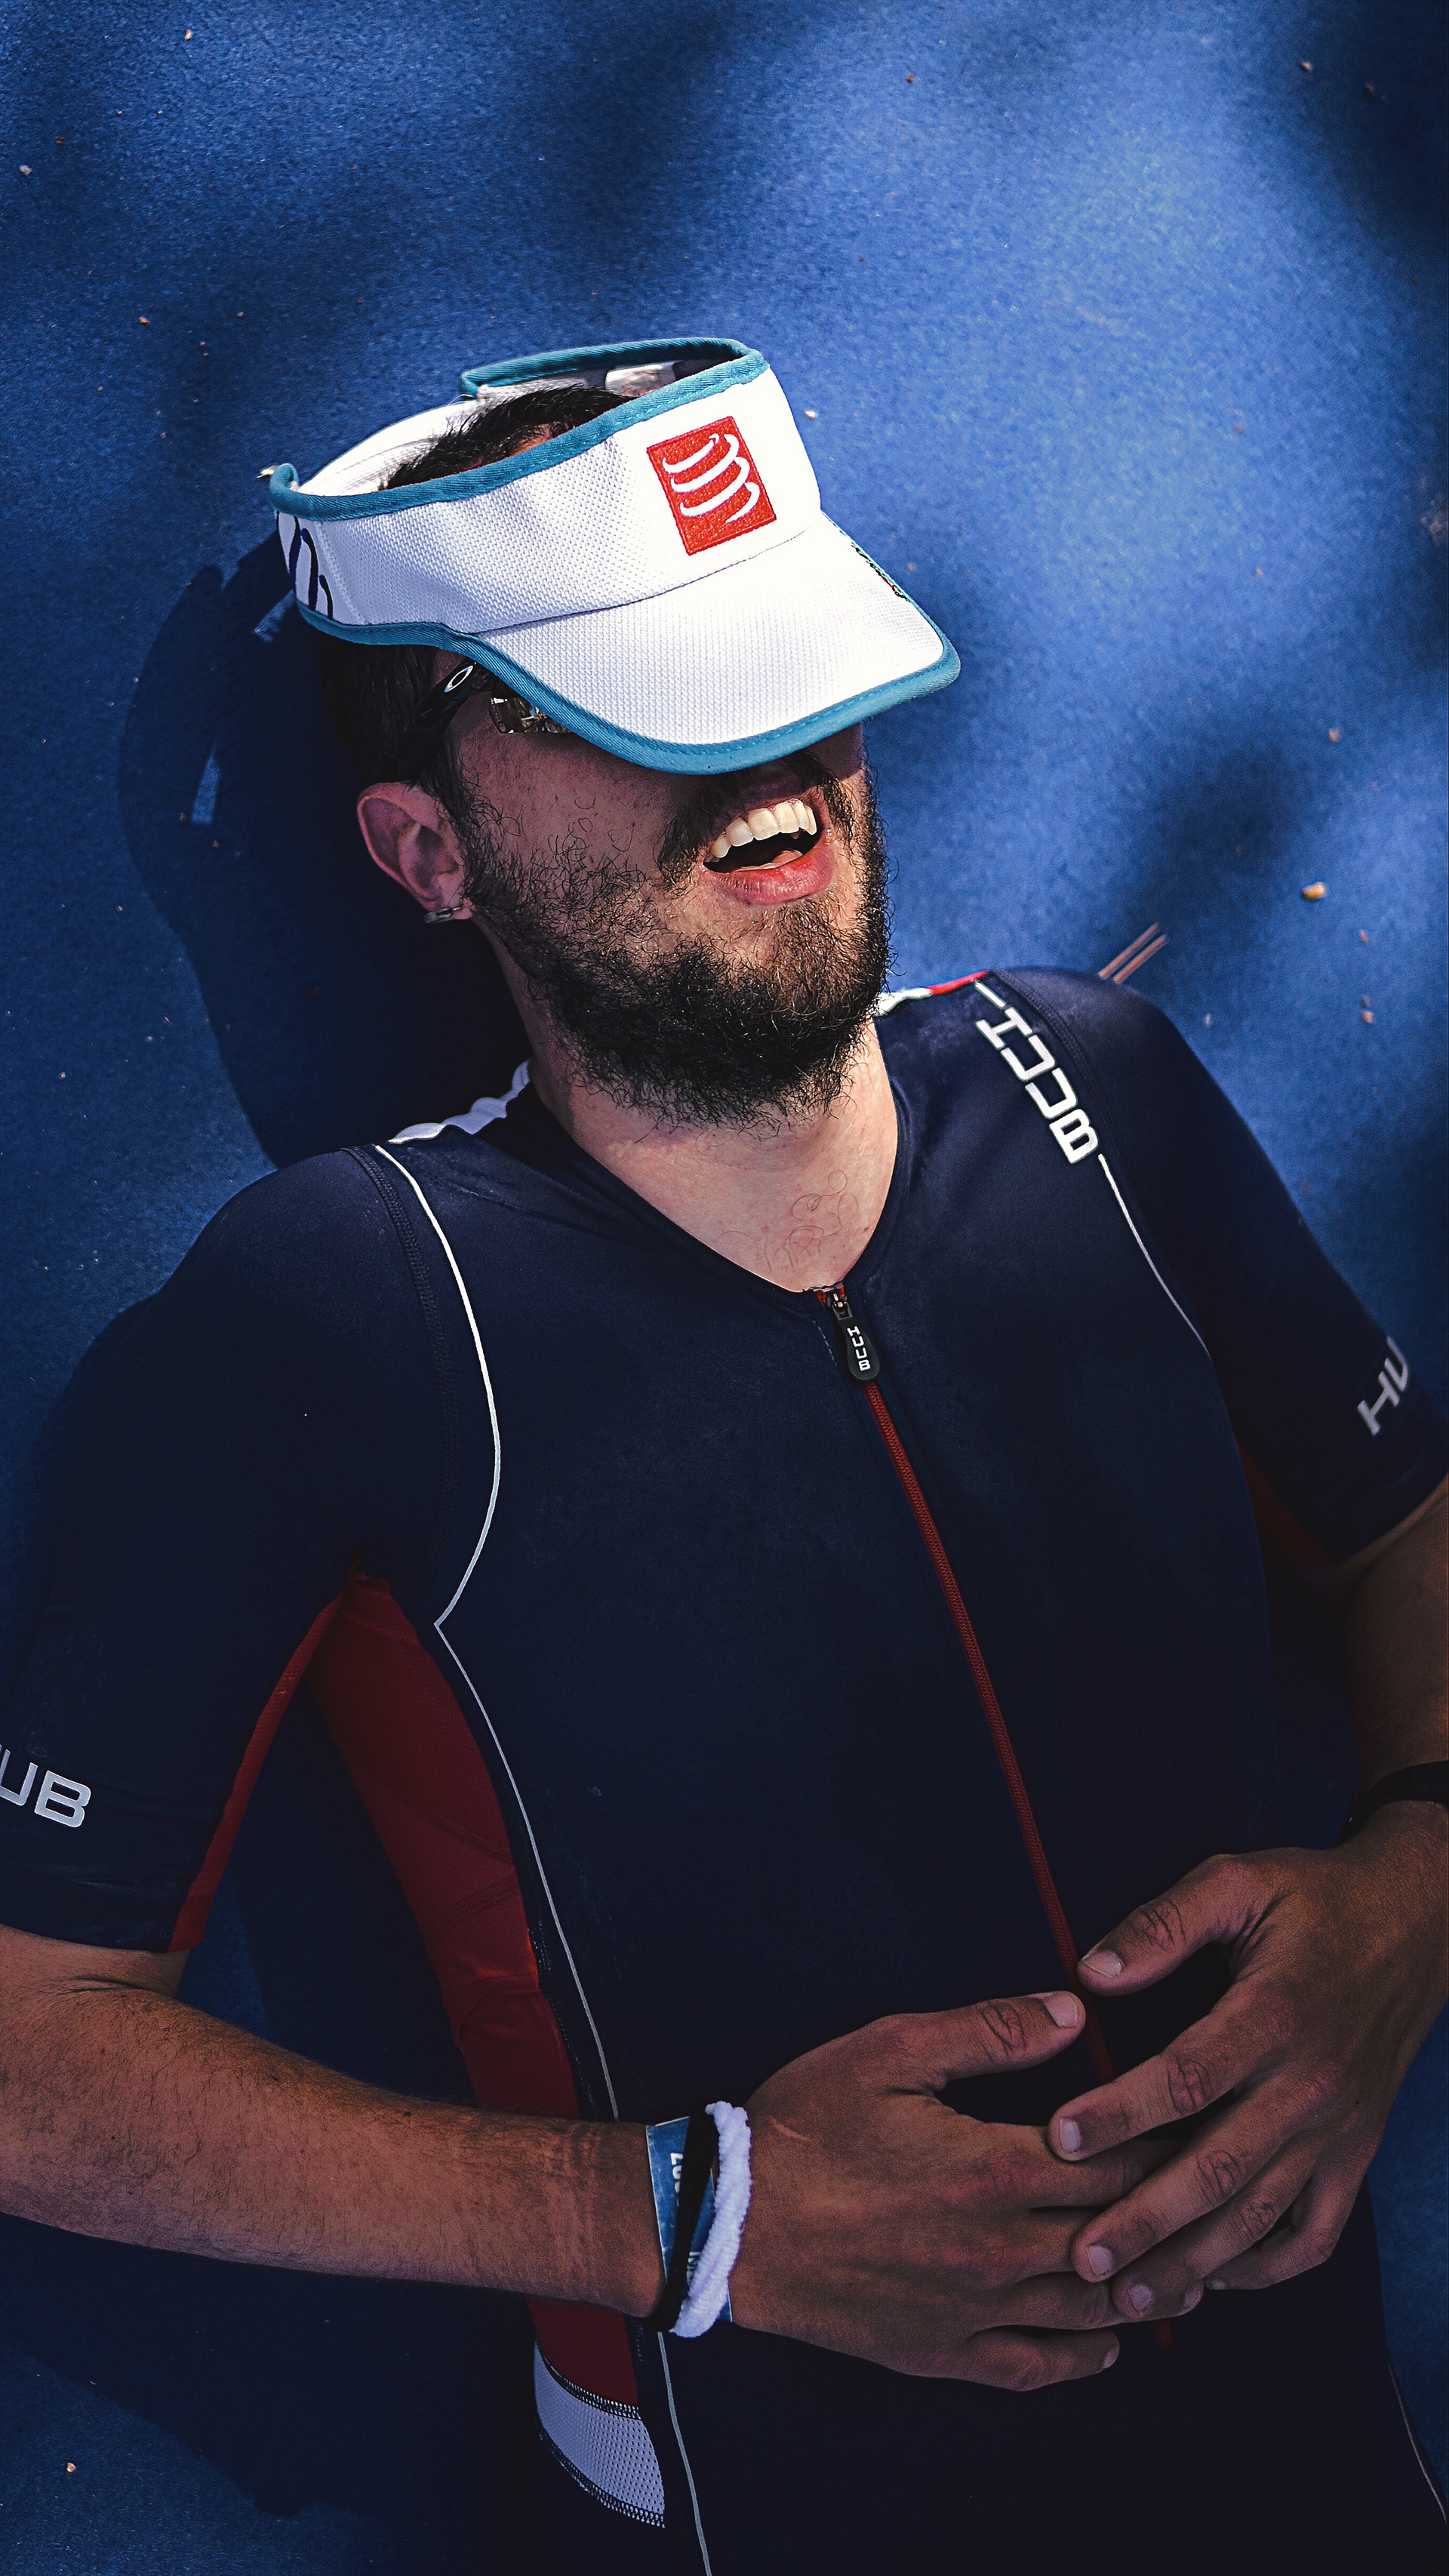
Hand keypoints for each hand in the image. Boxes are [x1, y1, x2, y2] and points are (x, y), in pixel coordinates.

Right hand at [728, 1989, 1184, 2388]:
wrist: (729, 2225)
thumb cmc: (805, 2127)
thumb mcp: (890, 2051)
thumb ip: (991, 2030)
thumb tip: (1077, 2014)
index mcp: (994, 2170)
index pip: (1121, 2161)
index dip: (1175, 2141)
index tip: (1210, 2122)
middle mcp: (1000, 2251)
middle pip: (1121, 2237)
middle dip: (1178, 2215)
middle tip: (1222, 2193)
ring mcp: (975, 2310)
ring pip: (1094, 2309)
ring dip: (1149, 2287)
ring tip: (1191, 2267)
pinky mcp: (945, 2352)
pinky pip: (1039, 2367)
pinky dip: (1087, 2354)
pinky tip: (1110, 2336)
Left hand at [1047, 1808, 1448, 2318]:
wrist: (1416, 1926)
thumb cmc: (1314, 1900)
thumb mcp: (1238, 1882)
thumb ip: (1163, 1924)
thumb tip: (1090, 1973)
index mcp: (1276, 2015)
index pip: (1187, 2077)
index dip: (1120, 2112)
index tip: (1058, 2137)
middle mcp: (1309, 2086)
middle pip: (1219, 2169)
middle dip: (1145, 2220)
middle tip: (1080, 2257)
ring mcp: (1336, 2131)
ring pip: (1259, 2217)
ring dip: (1193, 2263)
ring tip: (1130, 2300)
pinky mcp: (1354, 2156)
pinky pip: (1314, 2235)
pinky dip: (1264, 2269)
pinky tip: (1212, 2280)